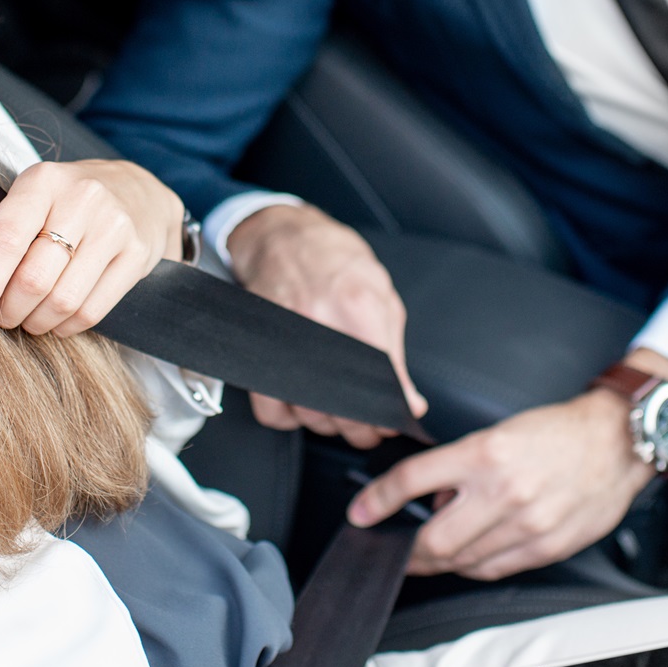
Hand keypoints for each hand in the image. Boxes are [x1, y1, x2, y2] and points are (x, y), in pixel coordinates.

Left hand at [0, 159, 183, 336]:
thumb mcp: (35, 196)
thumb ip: (6, 232)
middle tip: (2, 316)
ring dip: (37, 322)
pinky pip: (92, 311)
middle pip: (34, 278)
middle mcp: (83, 198)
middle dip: (9, 309)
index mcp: (44, 180)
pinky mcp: (137, 255)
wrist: (137, 192)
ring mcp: (115, 226)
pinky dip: (66, 326)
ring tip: (29, 319)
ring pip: (63, 300)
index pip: (7, 239)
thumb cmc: (68, 202)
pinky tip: (58, 320)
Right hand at [227, 203, 425, 447]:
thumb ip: (394, 352)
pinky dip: (287, 417)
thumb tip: (410, 403)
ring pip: (307, 413)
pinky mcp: (257, 350)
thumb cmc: (335, 261)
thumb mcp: (380, 294)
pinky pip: (270, 409)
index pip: (380, 384)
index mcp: (358, 306)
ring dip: (326, 423)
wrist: (284, 237)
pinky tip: (301, 402)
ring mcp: (284, 338)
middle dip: (360, 429)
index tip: (390, 423)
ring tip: (335, 409)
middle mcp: (319, 322)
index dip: (388, 415)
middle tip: (366, 426)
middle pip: (343, 407)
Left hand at [347, 389, 652, 579]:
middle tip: (395, 548)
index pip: (412, 480)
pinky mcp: (546, 547)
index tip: (361, 514)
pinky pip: (494, 570)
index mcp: (485, 454)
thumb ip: (461, 466)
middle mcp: (504, 492)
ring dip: (438, 560)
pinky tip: (468, 556)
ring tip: (430, 552)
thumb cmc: (558, 432)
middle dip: (406, 550)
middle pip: (433, 539)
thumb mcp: (498, 432)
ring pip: (463, 560)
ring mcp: (527, 525)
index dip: (377, 501)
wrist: (615, 443)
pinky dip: (472, 566)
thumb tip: (430, 496)